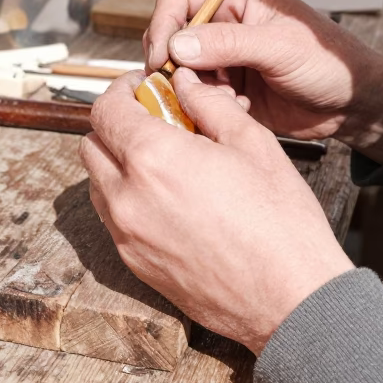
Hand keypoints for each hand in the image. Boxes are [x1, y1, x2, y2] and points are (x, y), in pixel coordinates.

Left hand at [80, 71, 352, 354]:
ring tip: (164, 162)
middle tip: (155, 121)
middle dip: (116, 125)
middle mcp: (128, 197)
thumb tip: (186, 84)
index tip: (143, 89)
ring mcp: (127, 236)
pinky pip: (114, 220)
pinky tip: (169, 199)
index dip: (122, 90)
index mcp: (153, 158)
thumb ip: (209, 105)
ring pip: (98, 184)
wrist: (290, 298)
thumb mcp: (252, 143)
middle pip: (92, 144)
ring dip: (118, 164)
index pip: (106, 109)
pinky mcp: (135, 264)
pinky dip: (128, 199)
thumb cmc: (280, 221)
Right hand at [144, 0, 382, 160]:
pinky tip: (235, 109)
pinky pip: (197, 95)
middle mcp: (225, 23)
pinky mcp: (227, 87)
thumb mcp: (280, 47)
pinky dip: (206, 105)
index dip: (164, 25)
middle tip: (179, 85)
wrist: (352, 104)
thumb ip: (230, 44)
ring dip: (191, 88)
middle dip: (172, 62)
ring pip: (180, 69)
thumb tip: (180, 44)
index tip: (163, 56)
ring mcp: (224, 57)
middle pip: (172, 35)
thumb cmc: (329, 61)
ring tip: (223, 99)